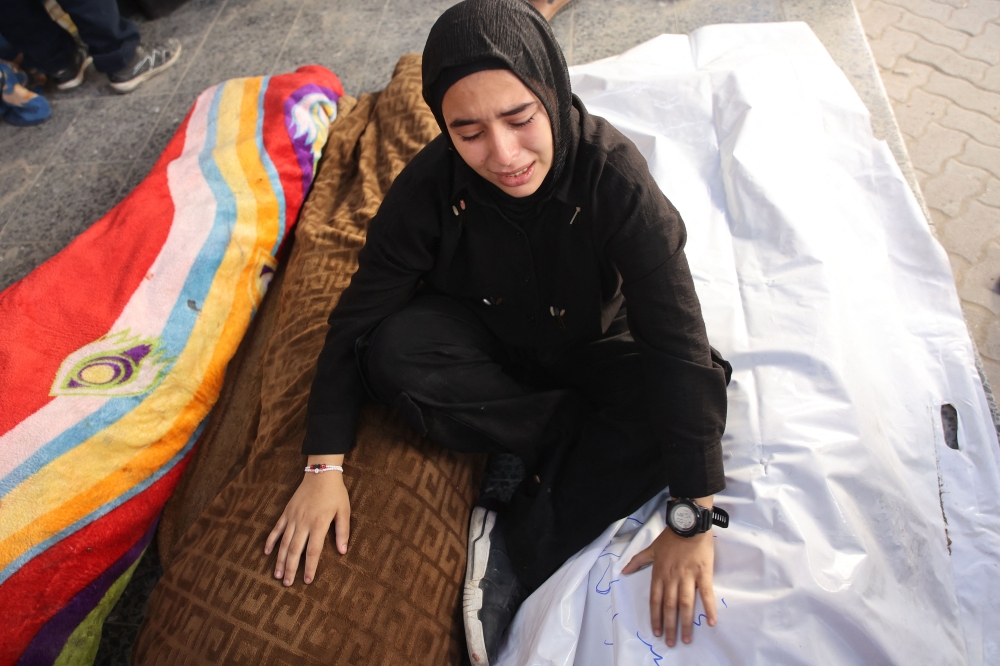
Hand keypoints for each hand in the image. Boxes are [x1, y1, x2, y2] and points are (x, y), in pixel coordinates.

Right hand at [264, 458, 349, 585]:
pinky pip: (276, 529)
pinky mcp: (286, 512)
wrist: (321, 473)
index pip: (312, 551)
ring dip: (279, 560)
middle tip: (287, 584)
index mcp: (318, 524)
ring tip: (277, 575)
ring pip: (283, 543)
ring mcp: (292, 518)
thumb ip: (342, 532)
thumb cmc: (335, 493)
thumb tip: (342, 551)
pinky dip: (271, 541)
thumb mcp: (344, 511)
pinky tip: (267, 553)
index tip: (307, 580)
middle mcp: (303, 523)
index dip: (309, 567)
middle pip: (294, 551)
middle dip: (290, 569)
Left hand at [622, 521, 715, 646]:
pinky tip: (711, 622)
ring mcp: (688, 577)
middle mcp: (672, 578)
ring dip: (685, 623)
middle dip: (669, 626)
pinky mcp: (703, 573)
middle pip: (669, 606)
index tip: (656, 631)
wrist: (689, 524)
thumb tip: (623, 571)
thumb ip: (638, 561)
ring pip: (685, 604)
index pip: (655, 600)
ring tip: (686, 639)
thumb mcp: (651, 548)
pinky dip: (709, 608)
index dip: (655, 617)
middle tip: (671, 642)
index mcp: (659, 573)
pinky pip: (706, 594)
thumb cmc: (671, 537)